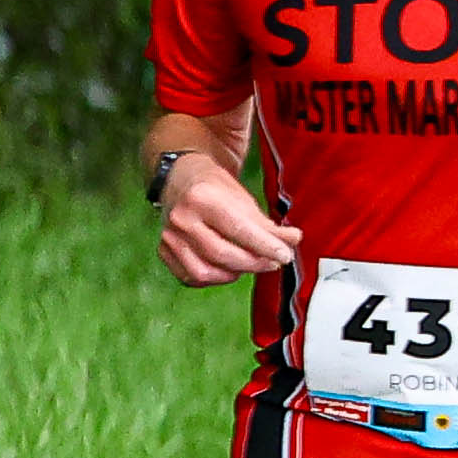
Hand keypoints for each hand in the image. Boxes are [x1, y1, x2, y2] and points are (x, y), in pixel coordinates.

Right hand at [154, 155, 293, 285]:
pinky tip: (230, 269)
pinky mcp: (164, 251)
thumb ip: (268, 224)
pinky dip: (216, 278)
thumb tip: (293, 240)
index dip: (265, 246)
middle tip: (274, 262)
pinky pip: (192, 277)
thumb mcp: (243, 199)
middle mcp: (181, 218)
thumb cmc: (215, 189)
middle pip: (222, 254)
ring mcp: (169, 236)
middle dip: (254, 263)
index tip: (285, 255)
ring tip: (251, 263)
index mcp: (201, 197)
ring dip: (236, 273)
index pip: (239, 229)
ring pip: (206, 271)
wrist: (181, 180)